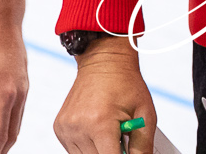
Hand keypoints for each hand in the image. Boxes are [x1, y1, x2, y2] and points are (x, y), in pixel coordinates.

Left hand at [0, 18, 28, 153]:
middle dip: (0, 150)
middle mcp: (19, 96)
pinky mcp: (24, 82)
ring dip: (6, 138)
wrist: (3, 22)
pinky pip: (19, 110)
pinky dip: (10, 123)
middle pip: (12, 133)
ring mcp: (24, 88)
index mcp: (4, 97)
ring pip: (18, 122)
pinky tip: (0, 122)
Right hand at [54, 37, 155, 153]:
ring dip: (99, 152)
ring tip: (110, 134)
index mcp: (100, 123)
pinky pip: (74, 151)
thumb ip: (143, 147)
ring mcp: (66, 128)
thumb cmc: (126, 84)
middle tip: (121, 140)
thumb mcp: (145, 114)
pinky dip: (88, 147)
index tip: (127, 153)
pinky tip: (98, 131)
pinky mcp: (59, 128)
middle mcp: (78, 127)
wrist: (104, 61)